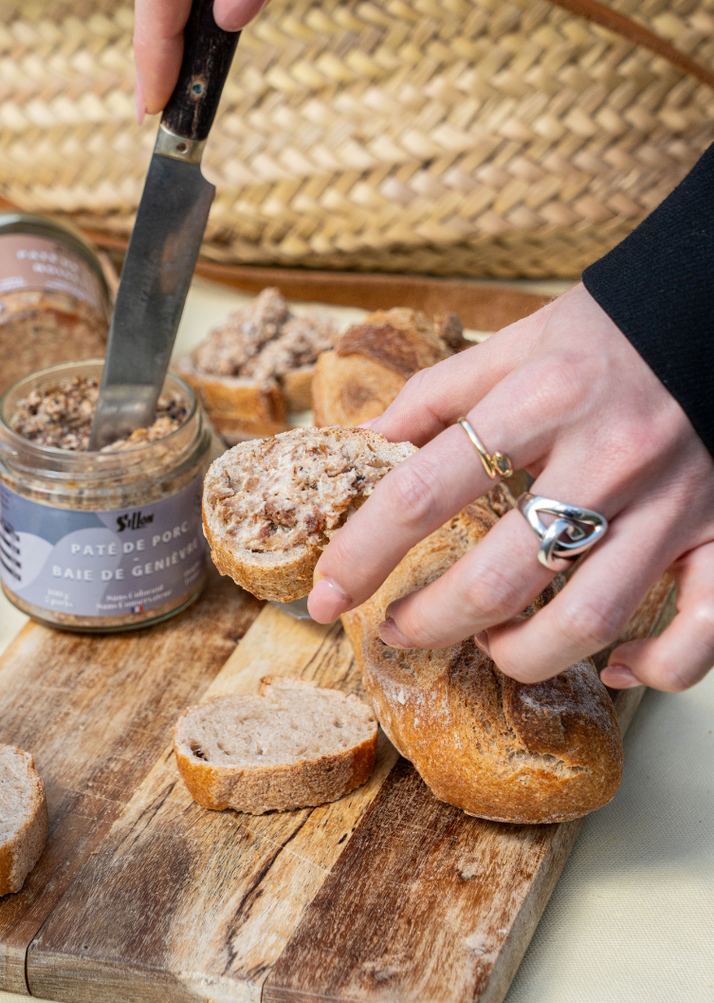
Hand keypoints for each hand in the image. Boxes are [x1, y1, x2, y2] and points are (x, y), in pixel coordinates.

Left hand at [307, 284, 713, 692]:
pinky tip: (612, 668)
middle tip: (399, 628)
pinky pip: (701, 632)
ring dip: (522, 655)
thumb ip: (437, 394)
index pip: (422, 493)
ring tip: (491, 644)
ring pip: (587, 621)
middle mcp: (605, 458)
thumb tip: (366, 440)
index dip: (362, 554)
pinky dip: (656, 669)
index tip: (327, 595)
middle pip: (499, 579)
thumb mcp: (514, 343)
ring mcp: (671, 504)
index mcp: (539, 400)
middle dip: (430, 622)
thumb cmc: (607, 333)